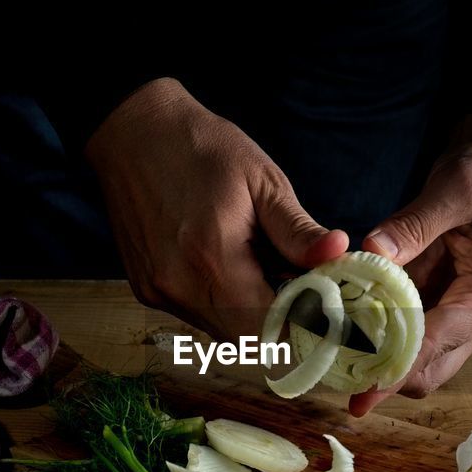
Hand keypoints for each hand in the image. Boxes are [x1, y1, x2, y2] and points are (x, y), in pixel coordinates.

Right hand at [86, 78, 348, 339]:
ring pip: (221, 331)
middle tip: (293, 282)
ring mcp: (158, 292)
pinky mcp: (146, 289)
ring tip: (259, 266)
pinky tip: (227, 264)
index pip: (268, 327)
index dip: (300, 323)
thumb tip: (338, 255)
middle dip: (278, 320)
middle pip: (245, 338)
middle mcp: (180, 287)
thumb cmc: (203, 149)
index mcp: (213, 259)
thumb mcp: (262, 182)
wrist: (134, 132)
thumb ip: (298, 231)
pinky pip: (196, 314)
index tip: (319, 301)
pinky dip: (221, 302)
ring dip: (249, 312)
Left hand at [350, 106, 471, 415]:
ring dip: (379, 361)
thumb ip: (413, 224)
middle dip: (386, 379)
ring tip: (334, 360)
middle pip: (430, 370)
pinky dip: (378, 334)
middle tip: (336, 378)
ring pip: (416, 357)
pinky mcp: (440, 298)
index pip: (437, 345)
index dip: (397, 371)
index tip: (362, 393)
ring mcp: (458, 309)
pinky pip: (406, 329)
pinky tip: (345, 330)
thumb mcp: (454, 189)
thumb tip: (371, 253)